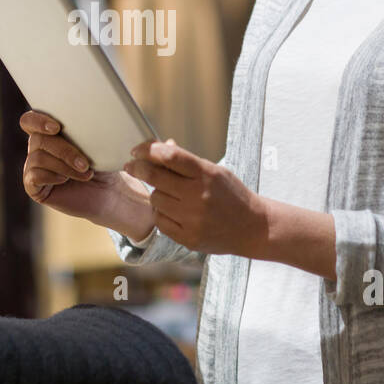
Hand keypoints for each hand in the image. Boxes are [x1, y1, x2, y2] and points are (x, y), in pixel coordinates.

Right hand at [19, 109, 128, 223]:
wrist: (108, 192)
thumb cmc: (103, 163)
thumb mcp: (97, 143)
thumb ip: (86, 129)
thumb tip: (91, 118)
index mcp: (49, 132)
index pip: (30, 120)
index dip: (38, 121)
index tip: (56, 127)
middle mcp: (38, 148)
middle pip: (37, 139)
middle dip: (64, 151)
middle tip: (84, 163)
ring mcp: (34, 167)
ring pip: (38, 158)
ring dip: (64, 166)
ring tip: (85, 174)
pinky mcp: (33, 187)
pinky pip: (33, 176)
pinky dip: (51, 177)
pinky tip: (65, 180)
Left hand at [124, 138, 268, 256]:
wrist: (253, 228)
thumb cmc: (231, 195)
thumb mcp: (215, 172)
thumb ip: (187, 161)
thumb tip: (160, 145)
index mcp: (206, 174)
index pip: (170, 155)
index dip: (148, 150)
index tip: (137, 150)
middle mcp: (198, 195)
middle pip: (155, 177)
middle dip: (138, 168)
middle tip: (131, 165)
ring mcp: (193, 218)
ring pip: (155, 199)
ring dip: (157, 193)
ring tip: (168, 194)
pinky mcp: (188, 238)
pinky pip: (160, 221)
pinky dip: (162, 213)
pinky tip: (172, 211)